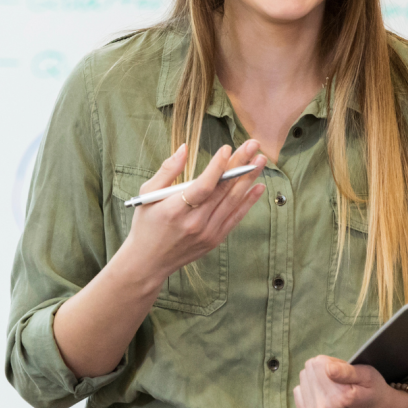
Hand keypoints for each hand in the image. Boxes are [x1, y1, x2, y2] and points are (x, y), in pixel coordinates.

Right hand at [121, 141, 266, 288]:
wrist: (148, 262)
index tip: (228, 148)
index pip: (203, 187)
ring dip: (248, 179)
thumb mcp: (147, 194)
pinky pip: (235, 217)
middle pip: (222, 190)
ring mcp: (207, 233)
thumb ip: (167, 170)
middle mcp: (194, 223)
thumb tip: (184, 148)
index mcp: (175, 210)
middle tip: (254, 145)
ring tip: (261, 160)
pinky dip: (248, 201)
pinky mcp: (215, 240)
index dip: (217, 167)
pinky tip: (258, 186)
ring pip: (232, 202)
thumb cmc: (146, 224)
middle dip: (240, 165)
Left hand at [294, 356, 407, 407]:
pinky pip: (298, 393)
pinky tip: (325, 396)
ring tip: (336, 389)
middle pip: (308, 371)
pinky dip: (311, 391)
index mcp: (338, 398)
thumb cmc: (375, 392)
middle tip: (342, 382)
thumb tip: (326, 367)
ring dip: (317, 381)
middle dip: (324, 371)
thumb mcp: (368, 375)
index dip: (332, 363)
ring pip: (303, 380)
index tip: (345, 372)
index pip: (317, 363)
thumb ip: (346, 371)